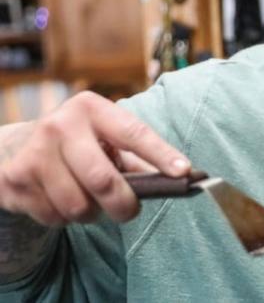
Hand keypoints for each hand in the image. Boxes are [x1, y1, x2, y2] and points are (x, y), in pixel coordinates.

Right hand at [0, 91, 190, 226]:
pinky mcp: (15, 180)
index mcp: (91, 108)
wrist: (14, 147)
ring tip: (90, 201)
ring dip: (92, 213)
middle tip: (130, 211)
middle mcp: (61, 125)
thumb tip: (178, 178)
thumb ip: (138, 157)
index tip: (184, 172)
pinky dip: (65, 218)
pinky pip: (54, 217)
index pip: (134, 134)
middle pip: (103, 180)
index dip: (161, 155)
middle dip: (123, 204)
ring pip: (78, 205)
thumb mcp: (104, 137)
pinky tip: (60, 200)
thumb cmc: (77, 143)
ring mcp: (35, 153)